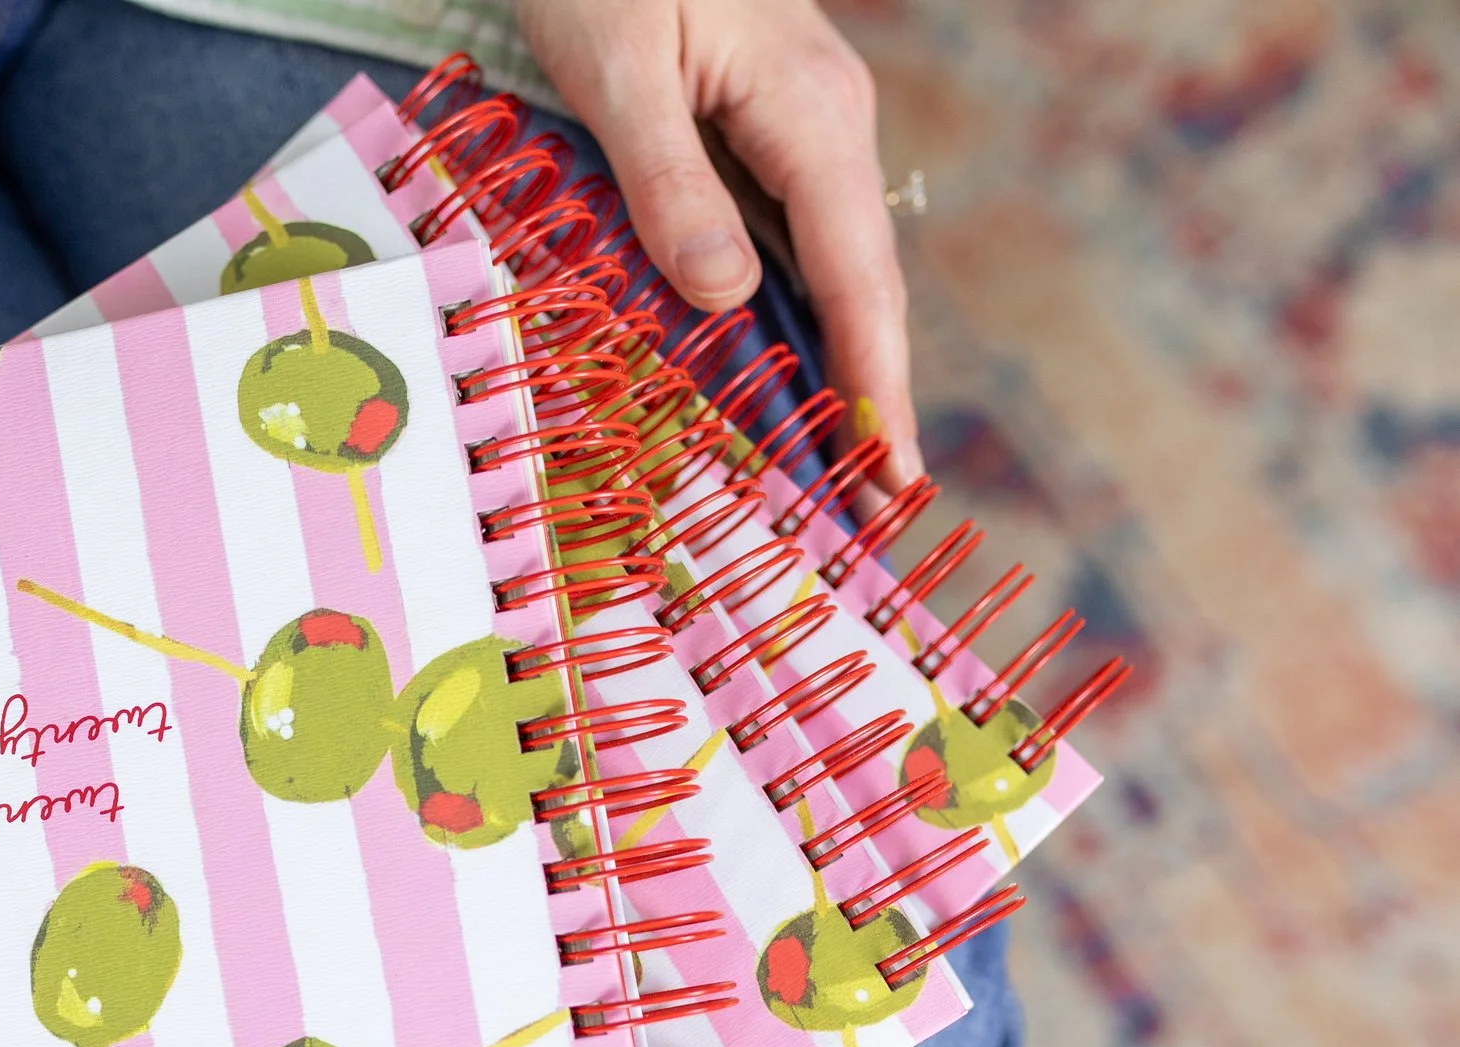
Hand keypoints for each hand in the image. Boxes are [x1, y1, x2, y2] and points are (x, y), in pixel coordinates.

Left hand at [515, 0, 921, 484]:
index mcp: (808, 112)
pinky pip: (777, 241)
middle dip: (866, 403)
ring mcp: (793, 127)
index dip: (877, 388)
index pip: (858, 278)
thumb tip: (728, 298)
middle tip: (867, 518)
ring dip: (824, 371)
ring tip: (821, 476)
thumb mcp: (618, 67)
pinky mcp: (752, 129)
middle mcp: (821, 125)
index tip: (889, 479)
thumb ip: (668, 183)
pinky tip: (758, 379)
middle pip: (856, 289)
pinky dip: (778, 319)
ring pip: (819, 271)